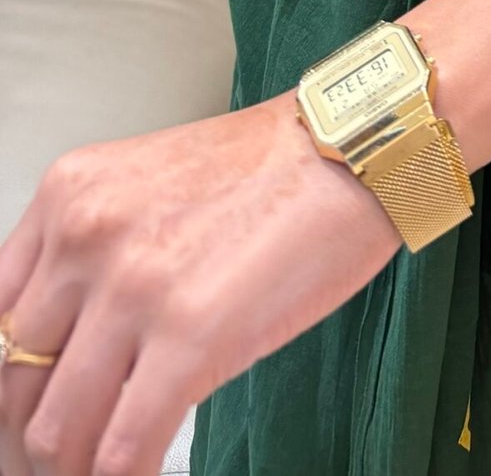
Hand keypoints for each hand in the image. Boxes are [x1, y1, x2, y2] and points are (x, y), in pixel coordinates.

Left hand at [0, 91, 398, 475]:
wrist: (354, 149)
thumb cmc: (270, 170)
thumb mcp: (149, 189)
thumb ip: (94, 256)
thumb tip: (66, 353)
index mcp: (69, 194)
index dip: (11, 381)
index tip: (30, 410)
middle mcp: (86, 235)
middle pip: (14, 379)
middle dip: (36, 435)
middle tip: (66, 456)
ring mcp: (134, 287)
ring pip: (56, 428)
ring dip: (77, 466)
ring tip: (105, 468)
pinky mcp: (190, 335)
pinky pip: (123, 449)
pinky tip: (148, 472)